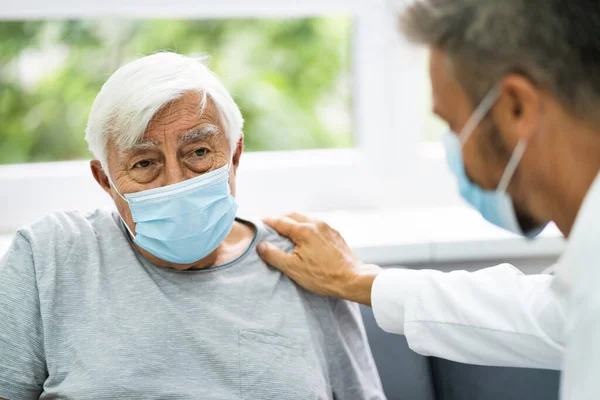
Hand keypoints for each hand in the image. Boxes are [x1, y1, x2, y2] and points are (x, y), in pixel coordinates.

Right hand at [257, 213, 381, 305]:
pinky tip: (305, 238)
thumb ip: (274, 255)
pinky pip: (316, 225)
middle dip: (280, 219)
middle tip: (271, 227)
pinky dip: (306, 227)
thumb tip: (261, 245)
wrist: (351, 279)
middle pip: (293, 215)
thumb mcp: (293, 268)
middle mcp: (316, 224)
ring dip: (294, 222)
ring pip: (306, 219)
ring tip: (286, 232)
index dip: (268, 222)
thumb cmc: (322, 276)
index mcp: (304, 230)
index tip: (258, 222)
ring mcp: (327, 228)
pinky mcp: (334, 234)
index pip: (280, 221)